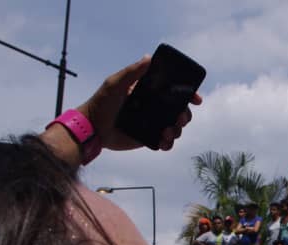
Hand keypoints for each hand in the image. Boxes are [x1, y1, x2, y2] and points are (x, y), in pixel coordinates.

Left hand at [77, 56, 200, 151]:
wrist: (92, 128)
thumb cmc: (101, 103)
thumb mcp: (116, 83)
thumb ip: (132, 72)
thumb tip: (148, 58)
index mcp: (148, 92)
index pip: (173, 91)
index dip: (187, 94)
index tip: (195, 99)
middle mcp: (152, 108)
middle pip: (178, 111)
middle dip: (185, 115)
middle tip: (180, 117)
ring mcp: (151, 124)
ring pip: (175, 128)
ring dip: (177, 130)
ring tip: (168, 130)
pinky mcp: (147, 139)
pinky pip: (165, 143)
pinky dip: (168, 143)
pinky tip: (164, 140)